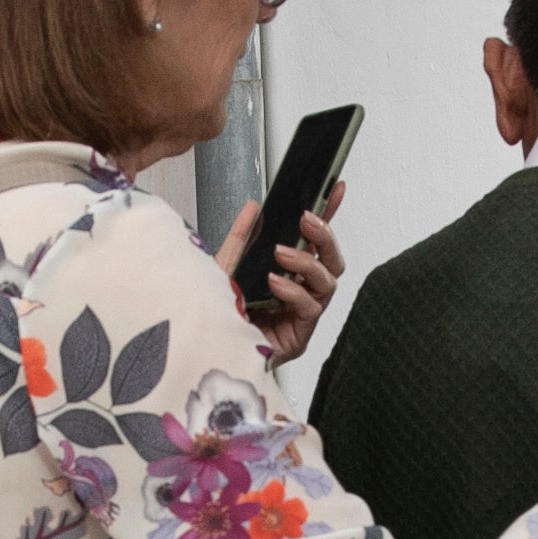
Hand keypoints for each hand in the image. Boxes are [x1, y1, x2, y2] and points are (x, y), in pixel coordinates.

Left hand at [218, 183, 349, 364]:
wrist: (202, 348)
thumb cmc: (214, 315)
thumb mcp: (224, 267)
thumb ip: (240, 238)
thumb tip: (253, 208)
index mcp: (286, 274)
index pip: (314, 242)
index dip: (328, 215)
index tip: (336, 190)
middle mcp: (299, 293)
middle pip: (331, 261)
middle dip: (324, 237)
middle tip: (307, 220)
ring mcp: (301, 316)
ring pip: (327, 282)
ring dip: (306, 263)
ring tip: (280, 255)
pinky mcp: (298, 337)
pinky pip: (310, 308)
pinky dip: (294, 291)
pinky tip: (275, 283)